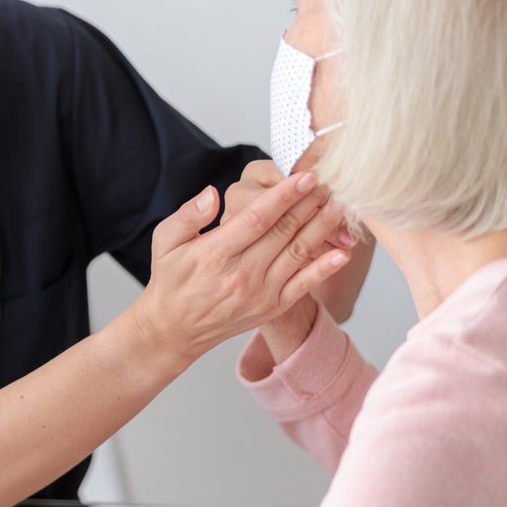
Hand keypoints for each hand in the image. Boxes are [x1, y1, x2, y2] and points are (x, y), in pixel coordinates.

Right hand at [131, 173, 349, 362]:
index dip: (285, 196)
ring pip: (298, 253)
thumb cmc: (172, 280)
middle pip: (284, 231)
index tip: (306, 176)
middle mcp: (241, 273)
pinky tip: (342, 253)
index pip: (257, 218)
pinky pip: (303, 285)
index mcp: (216, 253)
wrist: (175, 330)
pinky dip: (324, 269)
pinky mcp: (272, 306)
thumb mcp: (165, 242)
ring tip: (340, 206)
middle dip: (309, 203)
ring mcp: (260, 292)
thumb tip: (212, 194)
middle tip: (331, 181)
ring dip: (322, 228)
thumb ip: (188, 215)